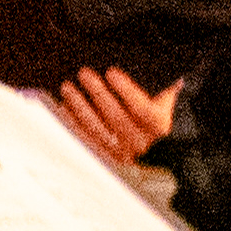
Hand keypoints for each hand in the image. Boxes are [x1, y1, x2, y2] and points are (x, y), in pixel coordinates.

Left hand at [50, 65, 178, 171]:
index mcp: (159, 127)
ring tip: (68, 88)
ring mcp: (121, 153)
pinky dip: (72, 124)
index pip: (143, 109)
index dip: (126, 90)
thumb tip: (167, 72)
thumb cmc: (157, 120)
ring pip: (98, 129)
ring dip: (80, 107)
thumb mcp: (167, 105)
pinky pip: (85, 140)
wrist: (154, 154)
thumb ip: (166, 90)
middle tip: (84, 73)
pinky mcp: (104, 157)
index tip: (111, 73)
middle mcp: (141, 143)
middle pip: (117, 118)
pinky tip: (63, 109)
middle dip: (99, 93)